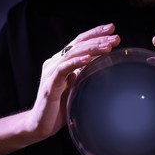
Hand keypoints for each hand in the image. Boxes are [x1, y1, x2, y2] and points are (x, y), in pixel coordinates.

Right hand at [29, 23, 120, 140]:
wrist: (40, 125)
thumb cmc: (60, 107)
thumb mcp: (76, 87)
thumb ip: (84, 75)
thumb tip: (103, 67)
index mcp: (61, 62)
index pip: (79, 42)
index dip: (95, 34)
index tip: (112, 29)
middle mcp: (54, 63)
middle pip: (77, 44)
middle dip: (97, 37)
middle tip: (114, 34)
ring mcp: (50, 73)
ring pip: (71, 54)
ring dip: (91, 48)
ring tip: (108, 46)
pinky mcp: (49, 85)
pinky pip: (63, 70)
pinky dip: (76, 62)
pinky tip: (89, 58)